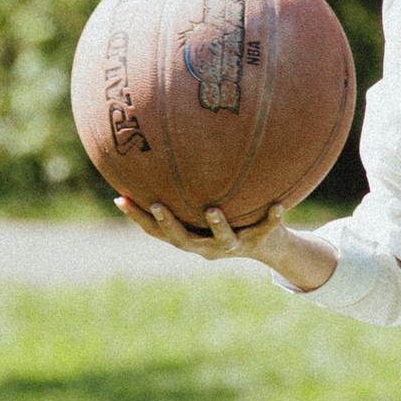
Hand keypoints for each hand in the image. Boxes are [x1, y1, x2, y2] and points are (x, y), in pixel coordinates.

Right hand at [116, 194, 295, 265]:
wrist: (269, 246)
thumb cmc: (228, 221)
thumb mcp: (203, 210)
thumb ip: (185, 192)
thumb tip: (159, 153)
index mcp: (190, 239)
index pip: (157, 232)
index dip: (139, 218)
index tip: (121, 199)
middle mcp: (208, 246)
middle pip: (183, 240)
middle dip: (169, 224)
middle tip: (158, 205)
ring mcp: (234, 245)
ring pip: (224, 240)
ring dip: (218, 226)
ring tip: (213, 210)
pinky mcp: (260, 239)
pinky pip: (266, 228)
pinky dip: (272, 218)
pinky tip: (278, 205)